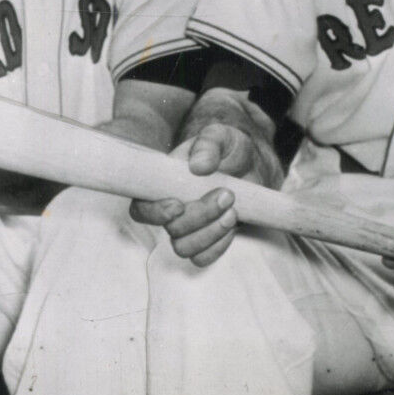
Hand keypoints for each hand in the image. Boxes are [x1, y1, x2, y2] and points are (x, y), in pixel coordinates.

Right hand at [131, 122, 269, 266]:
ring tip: (233, 211)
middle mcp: (171, 210)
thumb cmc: (228, 150)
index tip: (178, 204)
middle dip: (200, 215)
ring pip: (184, 248)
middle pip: (170, 229)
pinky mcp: (206, 242)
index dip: (155, 212)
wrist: (251, 167)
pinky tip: (232, 226)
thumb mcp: (221, 136)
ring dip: (211, 232)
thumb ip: (209, 144)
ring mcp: (188, 229)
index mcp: (162, 185)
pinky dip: (219, 245)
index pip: (142, 208)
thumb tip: (198, 165)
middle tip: (227, 194)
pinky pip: (203, 258)